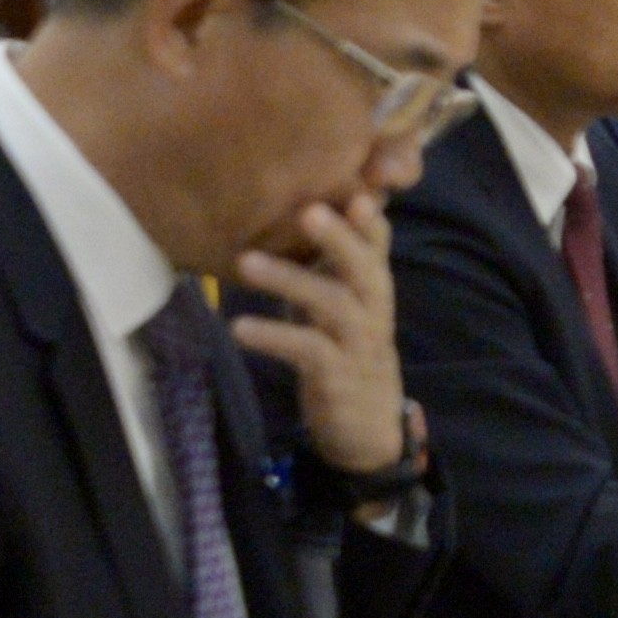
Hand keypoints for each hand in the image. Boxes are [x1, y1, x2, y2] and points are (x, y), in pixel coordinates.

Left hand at [231, 198, 411, 473]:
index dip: (369, 218)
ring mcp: (358, 343)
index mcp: (373, 288)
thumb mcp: (341, 306)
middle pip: (363, 266)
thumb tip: (295, 216)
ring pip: (331, 303)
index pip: (378, 244)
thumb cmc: (345, 354)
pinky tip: (239, 326)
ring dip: (289, 280)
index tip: (356, 188)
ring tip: (245, 263)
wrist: (366, 429)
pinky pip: (306, 349)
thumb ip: (327, 268)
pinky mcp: (336, 375)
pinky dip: (273, 335)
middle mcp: (373, 309)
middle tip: (307, 210)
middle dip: (338, 237)